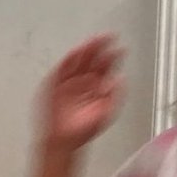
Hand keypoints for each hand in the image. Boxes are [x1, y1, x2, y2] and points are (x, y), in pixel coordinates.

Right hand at [42, 36, 123, 150]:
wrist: (64, 140)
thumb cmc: (83, 130)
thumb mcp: (105, 112)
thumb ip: (113, 95)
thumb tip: (121, 79)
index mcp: (97, 87)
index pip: (106, 67)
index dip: (113, 56)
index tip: (120, 47)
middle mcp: (84, 81)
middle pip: (92, 60)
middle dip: (99, 47)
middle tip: (107, 36)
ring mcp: (70, 82)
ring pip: (78, 62)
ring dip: (85, 50)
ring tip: (92, 41)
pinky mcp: (56, 84)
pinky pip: (63, 69)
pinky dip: (68, 60)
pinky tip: (76, 51)